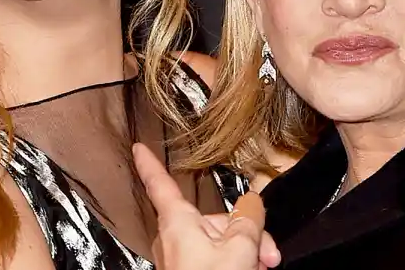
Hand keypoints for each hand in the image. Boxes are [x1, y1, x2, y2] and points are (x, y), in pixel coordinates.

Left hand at [133, 143, 280, 269]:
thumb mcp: (240, 249)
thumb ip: (248, 219)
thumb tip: (253, 201)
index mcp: (178, 223)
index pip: (161, 185)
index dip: (149, 164)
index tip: (137, 148)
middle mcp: (174, 239)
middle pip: (213, 220)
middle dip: (245, 232)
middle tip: (267, 255)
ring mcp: (180, 261)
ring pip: (220, 243)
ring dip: (246, 254)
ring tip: (261, 269)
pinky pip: (216, 262)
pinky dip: (236, 266)